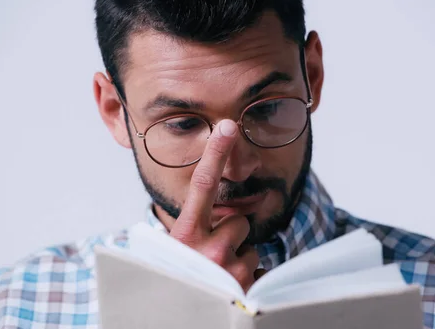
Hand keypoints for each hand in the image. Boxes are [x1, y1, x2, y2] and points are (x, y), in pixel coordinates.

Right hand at [169, 119, 259, 291]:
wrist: (175, 321)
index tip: (227, 126)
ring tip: (219, 278)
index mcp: (184, 236)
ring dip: (240, 259)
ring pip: (251, 247)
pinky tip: (232, 293)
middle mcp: (207, 250)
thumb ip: (192, 229)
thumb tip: (219, 214)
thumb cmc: (176, 282)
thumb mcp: (175, 254)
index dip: (215, 152)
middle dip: (231, 236)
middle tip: (211, 257)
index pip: (202, 185)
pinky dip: (250, 280)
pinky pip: (259, 271)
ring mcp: (230, 271)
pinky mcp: (249, 289)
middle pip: (238, 222)